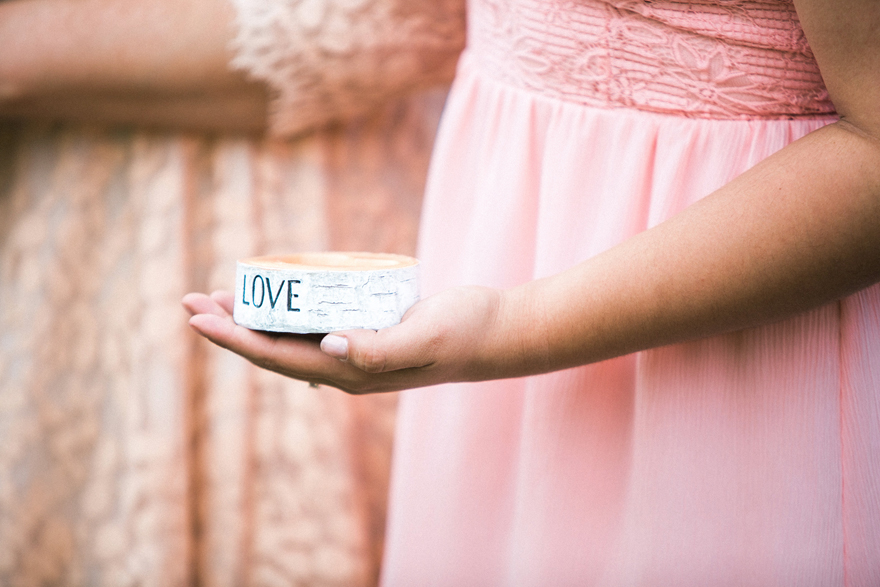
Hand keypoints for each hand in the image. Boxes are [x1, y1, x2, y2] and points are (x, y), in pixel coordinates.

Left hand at [182, 286, 504, 393]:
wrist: (494, 332)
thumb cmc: (464, 333)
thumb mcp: (425, 338)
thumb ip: (380, 347)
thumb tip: (329, 345)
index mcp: (352, 371)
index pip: (278, 357)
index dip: (234, 338)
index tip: (198, 317)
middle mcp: (345, 365)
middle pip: (273, 348)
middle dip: (230, 326)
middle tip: (191, 300)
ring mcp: (355, 349)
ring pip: (290, 335)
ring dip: (253, 317)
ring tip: (221, 296)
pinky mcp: (366, 330)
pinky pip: (315, 321)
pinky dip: (287, 307)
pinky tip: (277, 292)